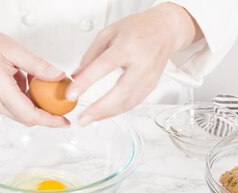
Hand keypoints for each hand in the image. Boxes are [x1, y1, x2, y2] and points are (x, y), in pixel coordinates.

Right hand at [0, 5, 69, 127]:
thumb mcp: (15, 49)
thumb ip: (38, 65)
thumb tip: (59, 76)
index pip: (28, 114)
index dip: (49, 120)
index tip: (65, 121)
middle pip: (25, 118)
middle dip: (46, 115)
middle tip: (62, 106)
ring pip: (19, 114)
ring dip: (34, 106)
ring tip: (40, 84)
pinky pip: (12, 108)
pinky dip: (24, 101)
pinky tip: (27, 83)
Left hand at [66, 3, 201, 124]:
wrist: (165, 29)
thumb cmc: (138, 28)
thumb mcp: (108, 33)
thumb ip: (91, 55)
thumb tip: (77, 75)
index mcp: (128, 46)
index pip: (104, 66)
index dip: (87, 82)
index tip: (72, 94)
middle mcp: (141, 63)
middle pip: (120, 92)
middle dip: (99, 109)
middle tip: (82, 118)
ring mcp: (149, 77)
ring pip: (128, 102)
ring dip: (107, 114)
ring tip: (89, 119)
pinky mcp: (152, 86)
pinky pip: (134, 103)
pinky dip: (117, 111)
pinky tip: (105, 114)